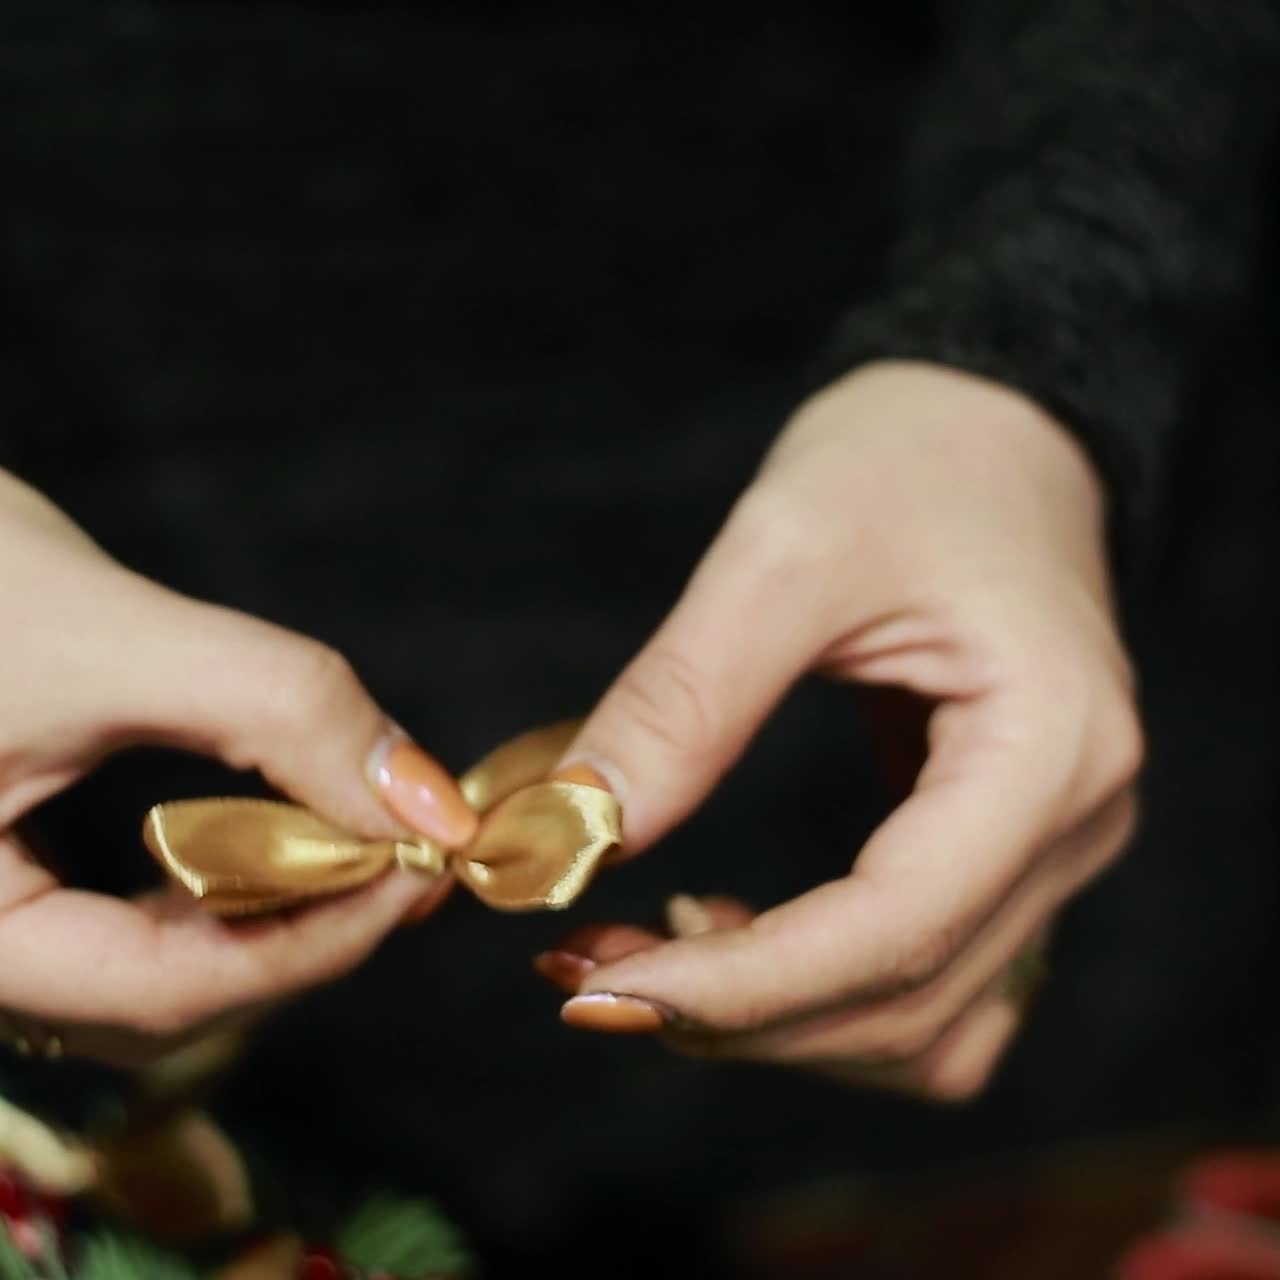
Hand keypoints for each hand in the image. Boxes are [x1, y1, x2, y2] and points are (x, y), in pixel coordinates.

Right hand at [0, 470, 475, 1067]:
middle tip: (414, 853)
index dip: (320, 939)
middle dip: (311, 928)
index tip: (424, 865)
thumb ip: (274, 709)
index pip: (166, 990)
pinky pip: (131, 916)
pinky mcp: (9, 875)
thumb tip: (426, 798)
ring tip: (370, 841)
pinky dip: (227, 878)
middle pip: (171, 992)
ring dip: (278, 906)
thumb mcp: (103, 636)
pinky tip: (284, 833)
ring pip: (157, 962)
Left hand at [539, 361, 1142, 1100]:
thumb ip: (682, 700)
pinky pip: (924, 975)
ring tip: (646, 956)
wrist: (985, 429)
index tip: (594, 985)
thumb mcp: (781, 554)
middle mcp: (1075, 822)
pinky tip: (723, 934)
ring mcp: (1050, 846)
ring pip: (926, 1025)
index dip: (739, 986)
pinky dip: (818, 991)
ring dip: (779, 1023)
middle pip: (908, 1003)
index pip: (895, 931)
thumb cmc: (906, 461)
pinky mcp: (1003, 847)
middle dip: (737, 1014)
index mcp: (1050, 748)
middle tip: (583, 972)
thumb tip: (569, 834)